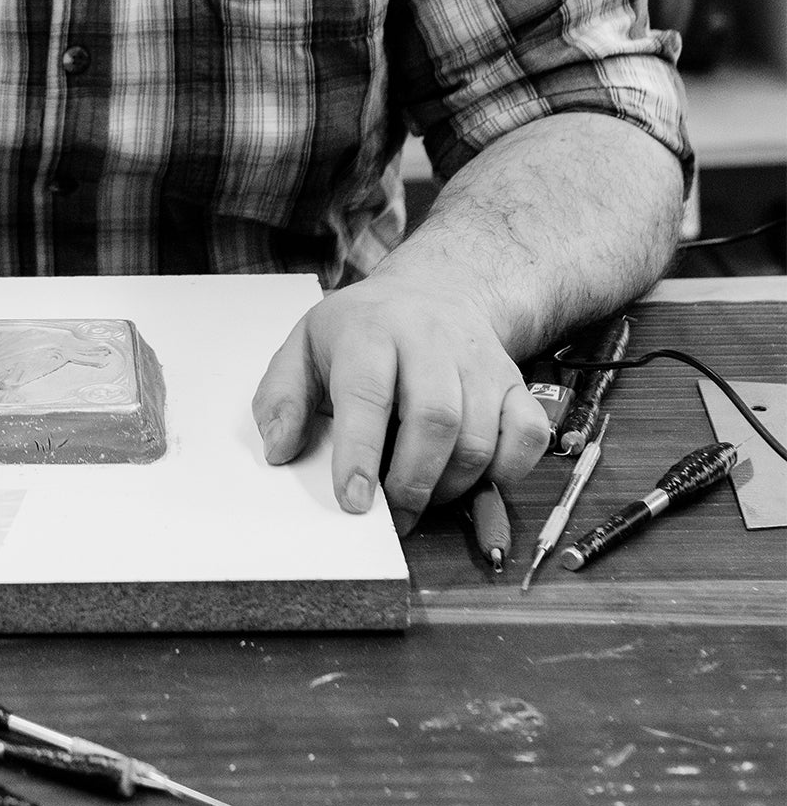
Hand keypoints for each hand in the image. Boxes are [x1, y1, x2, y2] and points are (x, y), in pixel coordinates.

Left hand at [250, 262, 551, 534]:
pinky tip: (473, 477)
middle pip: (434, 419)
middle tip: (392, 514)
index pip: (366, 393)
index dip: (359, 452)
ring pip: (478, 436)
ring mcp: (478, 361)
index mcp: (368, 331)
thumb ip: (281, 397)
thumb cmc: (364, 331)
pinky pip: (526, 437)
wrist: (436, 291)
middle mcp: (429, 341)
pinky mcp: (514, 382)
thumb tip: (279, 450)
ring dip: (450, 486)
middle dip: (411, 482)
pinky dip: (504, 471)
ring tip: (422, 497)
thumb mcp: (305, 346)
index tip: (354, 500)